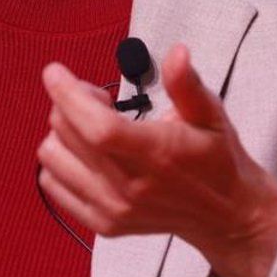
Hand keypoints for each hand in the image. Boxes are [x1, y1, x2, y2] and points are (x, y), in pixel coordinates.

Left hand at [38, 42, 276, 276]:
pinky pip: (52, 186)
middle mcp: (130, 188)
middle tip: (97, 96)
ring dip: (62, 131)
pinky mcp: (103, 224)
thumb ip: (187, 84)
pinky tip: (85, 151)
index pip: (99, 129)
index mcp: (157, 156)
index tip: (55, 72)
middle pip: (69, 136)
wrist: (224, 214)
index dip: (70, 98)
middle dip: (69, 102)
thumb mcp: (210, 114)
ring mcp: (113, 210)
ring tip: (91, 125)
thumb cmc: (215, 157)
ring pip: (53, 159)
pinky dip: (59, 161)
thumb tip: (178, 52)